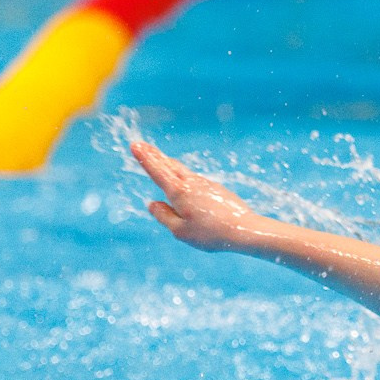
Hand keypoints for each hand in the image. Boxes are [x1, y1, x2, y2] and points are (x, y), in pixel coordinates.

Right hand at [133, 140, 258, 252]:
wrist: (244, 229)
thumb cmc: (211, 234)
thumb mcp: (180, 231)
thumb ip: (164, 216)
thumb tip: (152, 204)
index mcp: (179, 192)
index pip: (157, 171)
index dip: (145, 158)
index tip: (135, 144)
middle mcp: (192, 183)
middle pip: (170, 165)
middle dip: (155, 155)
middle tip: (143, 145)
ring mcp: (207, 184)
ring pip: (183, 171)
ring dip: (170, 164)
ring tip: (161, 158)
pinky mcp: (217, 189)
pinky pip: (195, 181)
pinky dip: (184, 177)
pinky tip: (185, 180)